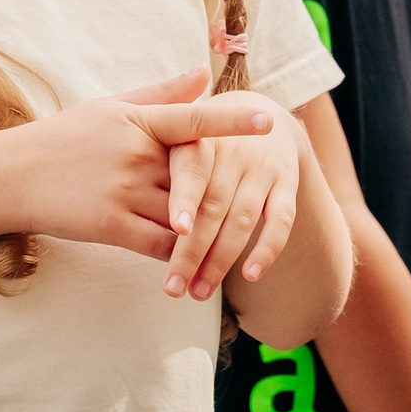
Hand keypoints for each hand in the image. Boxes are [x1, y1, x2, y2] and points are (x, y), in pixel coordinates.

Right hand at [0, 72, 283, 272]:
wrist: (9, 176)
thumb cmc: (63, 138)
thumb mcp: (110, 108)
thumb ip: (162, 94)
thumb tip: (204, 72)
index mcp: (138, 122)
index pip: (193, 120)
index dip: (233, 122)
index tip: (267, 121)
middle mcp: (135, 154)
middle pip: (196, 176)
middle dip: (223, 192)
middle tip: (255, 200)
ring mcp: (124, 190)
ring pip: (185, 215)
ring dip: (208, 233)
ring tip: (233, 246)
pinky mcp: (111, 225)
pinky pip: (160, 244)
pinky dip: (180, 255)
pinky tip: (191, 264)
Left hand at [159, 89, 308, 301]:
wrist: (264, 119)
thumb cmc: (204, 142)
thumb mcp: (178, 136)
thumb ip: (154, 164)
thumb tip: (122, 209)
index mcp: (201, 138)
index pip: (192, 171)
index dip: (186, 199)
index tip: (177, 228)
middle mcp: (234, 151)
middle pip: (214, 206)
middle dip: (193, 251)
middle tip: (172, 288)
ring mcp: (262, 168)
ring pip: (242, 219)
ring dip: (221, 260)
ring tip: (198, 292)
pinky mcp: (287, 184)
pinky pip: (282, 220)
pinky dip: (267, 249)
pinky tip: (250, 275)